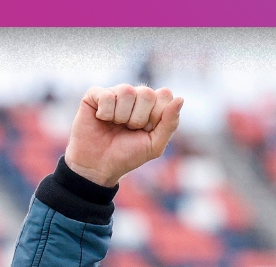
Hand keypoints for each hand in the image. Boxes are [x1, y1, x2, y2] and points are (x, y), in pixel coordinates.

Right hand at [63, 84, 183, 186]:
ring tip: (115, 125)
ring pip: (126, 91)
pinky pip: (107, 95)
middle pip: (147, 93)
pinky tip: (102, 119)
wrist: (99, 166)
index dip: (156, 116)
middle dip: (139, 118)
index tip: (147, 130)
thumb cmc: (128, 155)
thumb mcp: (155, 144)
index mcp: (152, 105)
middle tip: (129, 129)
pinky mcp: (95, 94)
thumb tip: (180, 98)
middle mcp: (134, 96)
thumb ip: (170, 123)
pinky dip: (105, 113)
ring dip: (122, 116)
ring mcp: (115, 93)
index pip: (164, 95)